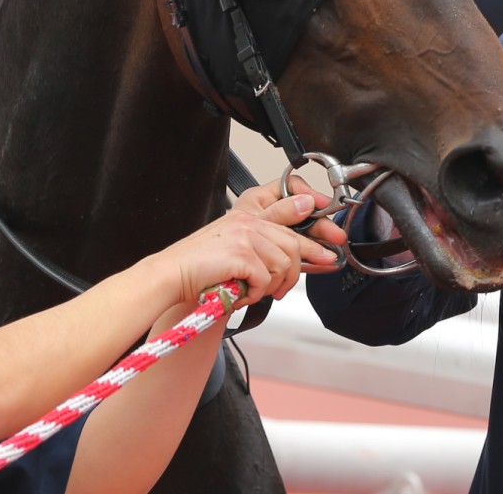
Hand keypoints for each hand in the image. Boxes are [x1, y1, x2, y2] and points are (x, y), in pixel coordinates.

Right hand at [153, 177, 347, 307]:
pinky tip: (243, 294)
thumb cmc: (202, 267)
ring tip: (259, 292)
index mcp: (248, 214)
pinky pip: (266, 278)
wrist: (171, 277)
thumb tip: (296, 256)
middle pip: (294, 241)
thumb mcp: (237, 249)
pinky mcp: (240, 254)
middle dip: (305, 263)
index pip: (291, 208)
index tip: (331, 239)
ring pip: (283, 263)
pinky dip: (257, 292)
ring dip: (274, 285)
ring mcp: (245, 235)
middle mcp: (248, 219)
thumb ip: (265, 245)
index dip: (315, 220)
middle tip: (308, 276)